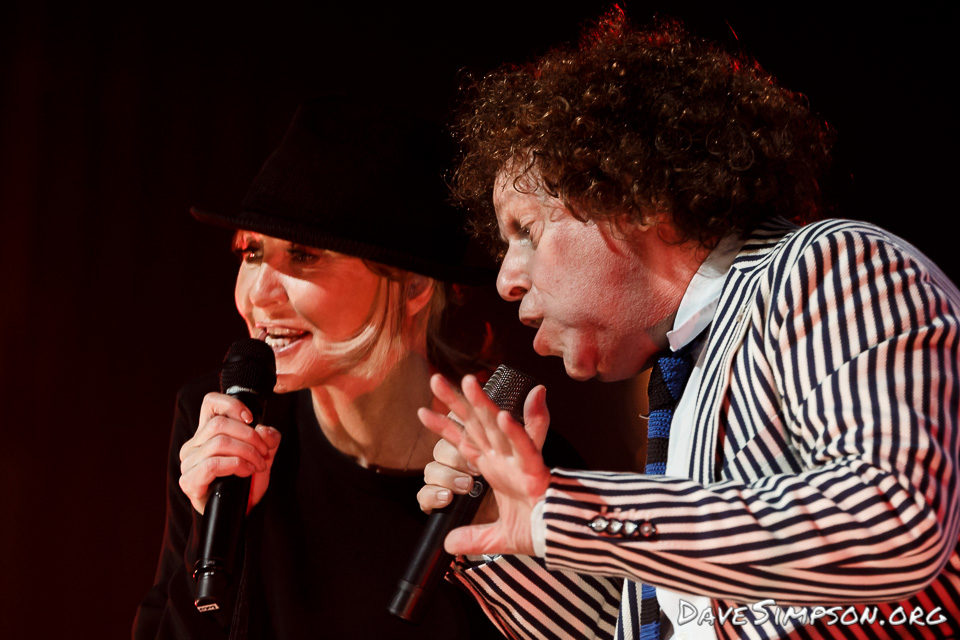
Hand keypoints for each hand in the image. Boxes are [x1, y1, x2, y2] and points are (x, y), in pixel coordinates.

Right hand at [178, 392, 281, 514]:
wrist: (242, 514)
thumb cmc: (248, 483)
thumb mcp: (264, 455)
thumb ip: (268, 438)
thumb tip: (263, 429)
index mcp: (207, 433)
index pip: (211, 403)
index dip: (232, 404)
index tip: (251, 418)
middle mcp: (193, 445)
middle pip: (220, 424)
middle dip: (250, 436)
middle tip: (265, 453)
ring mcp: (188, 463)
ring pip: (219, 442)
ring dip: (247, 452)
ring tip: (259, 464)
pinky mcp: (189, 481)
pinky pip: (212, 464)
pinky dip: (236, 464)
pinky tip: (247, 471)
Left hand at [417, 373, 550, 556]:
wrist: (565, 538)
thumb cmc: (539, 528)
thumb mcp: (498, 537)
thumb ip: (474, 538)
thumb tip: (449, 544)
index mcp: (495, 468)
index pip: (463, 441)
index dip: (443, 426)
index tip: (422, 411)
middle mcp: (504, 458)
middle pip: (475, 424)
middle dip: (455, 402)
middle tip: (435, 379)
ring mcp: (519, 462)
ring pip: (498, 427)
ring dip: (483, 404)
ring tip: (468, 382)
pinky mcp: (537, 471)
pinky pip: (525, 448)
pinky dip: (515, 433)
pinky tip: (503, 417)